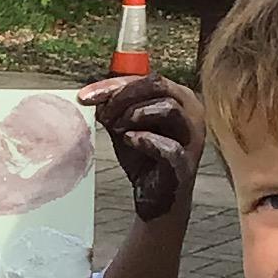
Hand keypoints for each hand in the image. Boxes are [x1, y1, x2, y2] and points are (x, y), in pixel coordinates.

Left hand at [82, 76, 207, 223]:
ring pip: (169, 108)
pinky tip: (130, 141)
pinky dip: (146, 140)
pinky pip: (169, 146)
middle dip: (124, 96)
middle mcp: (192, 112)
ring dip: (135, 114)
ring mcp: (192, 138)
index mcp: (179, 98)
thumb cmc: (144, 158)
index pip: (148, 79)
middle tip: (104, 114)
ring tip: (117, 129)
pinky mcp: (185, 163)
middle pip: (159, 85)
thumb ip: (114, 109)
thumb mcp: (124, 126)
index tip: (85, 96)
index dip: (114, 85)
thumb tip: (93, 96)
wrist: (155, 198)